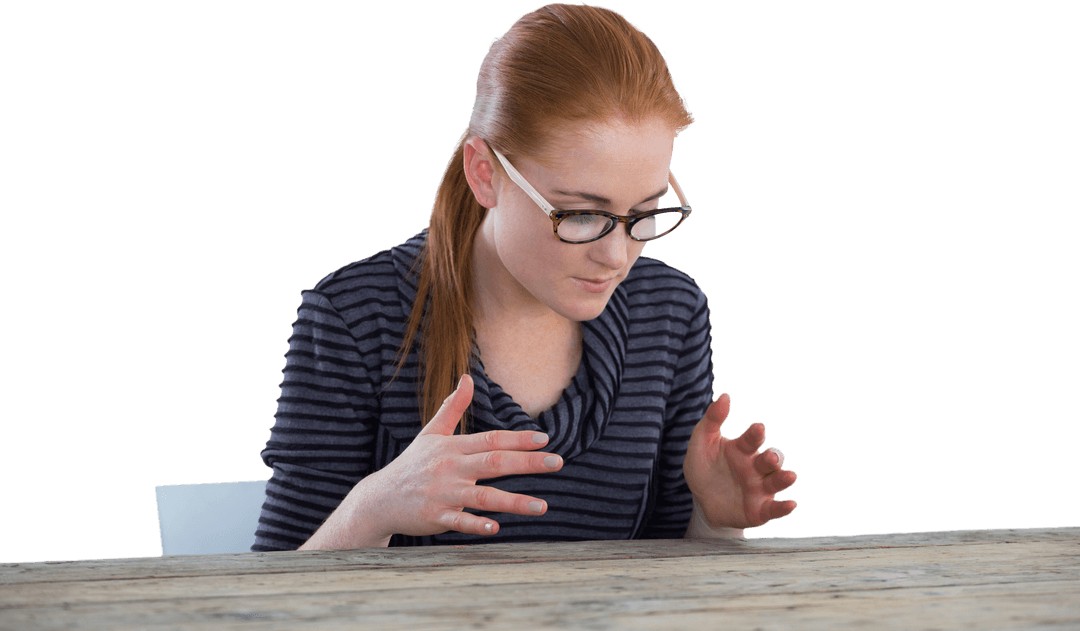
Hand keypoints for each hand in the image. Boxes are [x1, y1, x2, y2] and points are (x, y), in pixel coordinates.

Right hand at [360, 374, 562, 539]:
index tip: (545, 439)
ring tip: (542, 506)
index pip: (491, 440)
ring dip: (513, 501)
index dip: (519, 439)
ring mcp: (443, 493)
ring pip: (483, 496)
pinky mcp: (436, 516)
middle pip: (494, 463)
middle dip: (528, 462)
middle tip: (557, 462)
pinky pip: (459, 521)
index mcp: (453, 447)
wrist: (380, 498)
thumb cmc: (411, 465)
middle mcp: (451, 468)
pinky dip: (476, 524)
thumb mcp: (430, 433)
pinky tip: (496, 528)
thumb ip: (453, 407)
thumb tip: (468, 377)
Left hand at [683, 393, 797, 529]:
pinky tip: (791, 504)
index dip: (756, 434)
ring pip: (776, 481)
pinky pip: (774, 508)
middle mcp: (755, 467)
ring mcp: (760, 488)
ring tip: (790, 476)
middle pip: (770, 460)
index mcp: (742, 449)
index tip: (758, 428)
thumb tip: (725, 395)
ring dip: (783, 478)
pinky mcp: (759, 510)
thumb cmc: (704, 467)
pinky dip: (783, 507)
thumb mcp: (701, 443)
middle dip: (773, 457)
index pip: (752, 439)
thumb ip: (712, 420)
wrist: (700, 501)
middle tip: (770, 456)